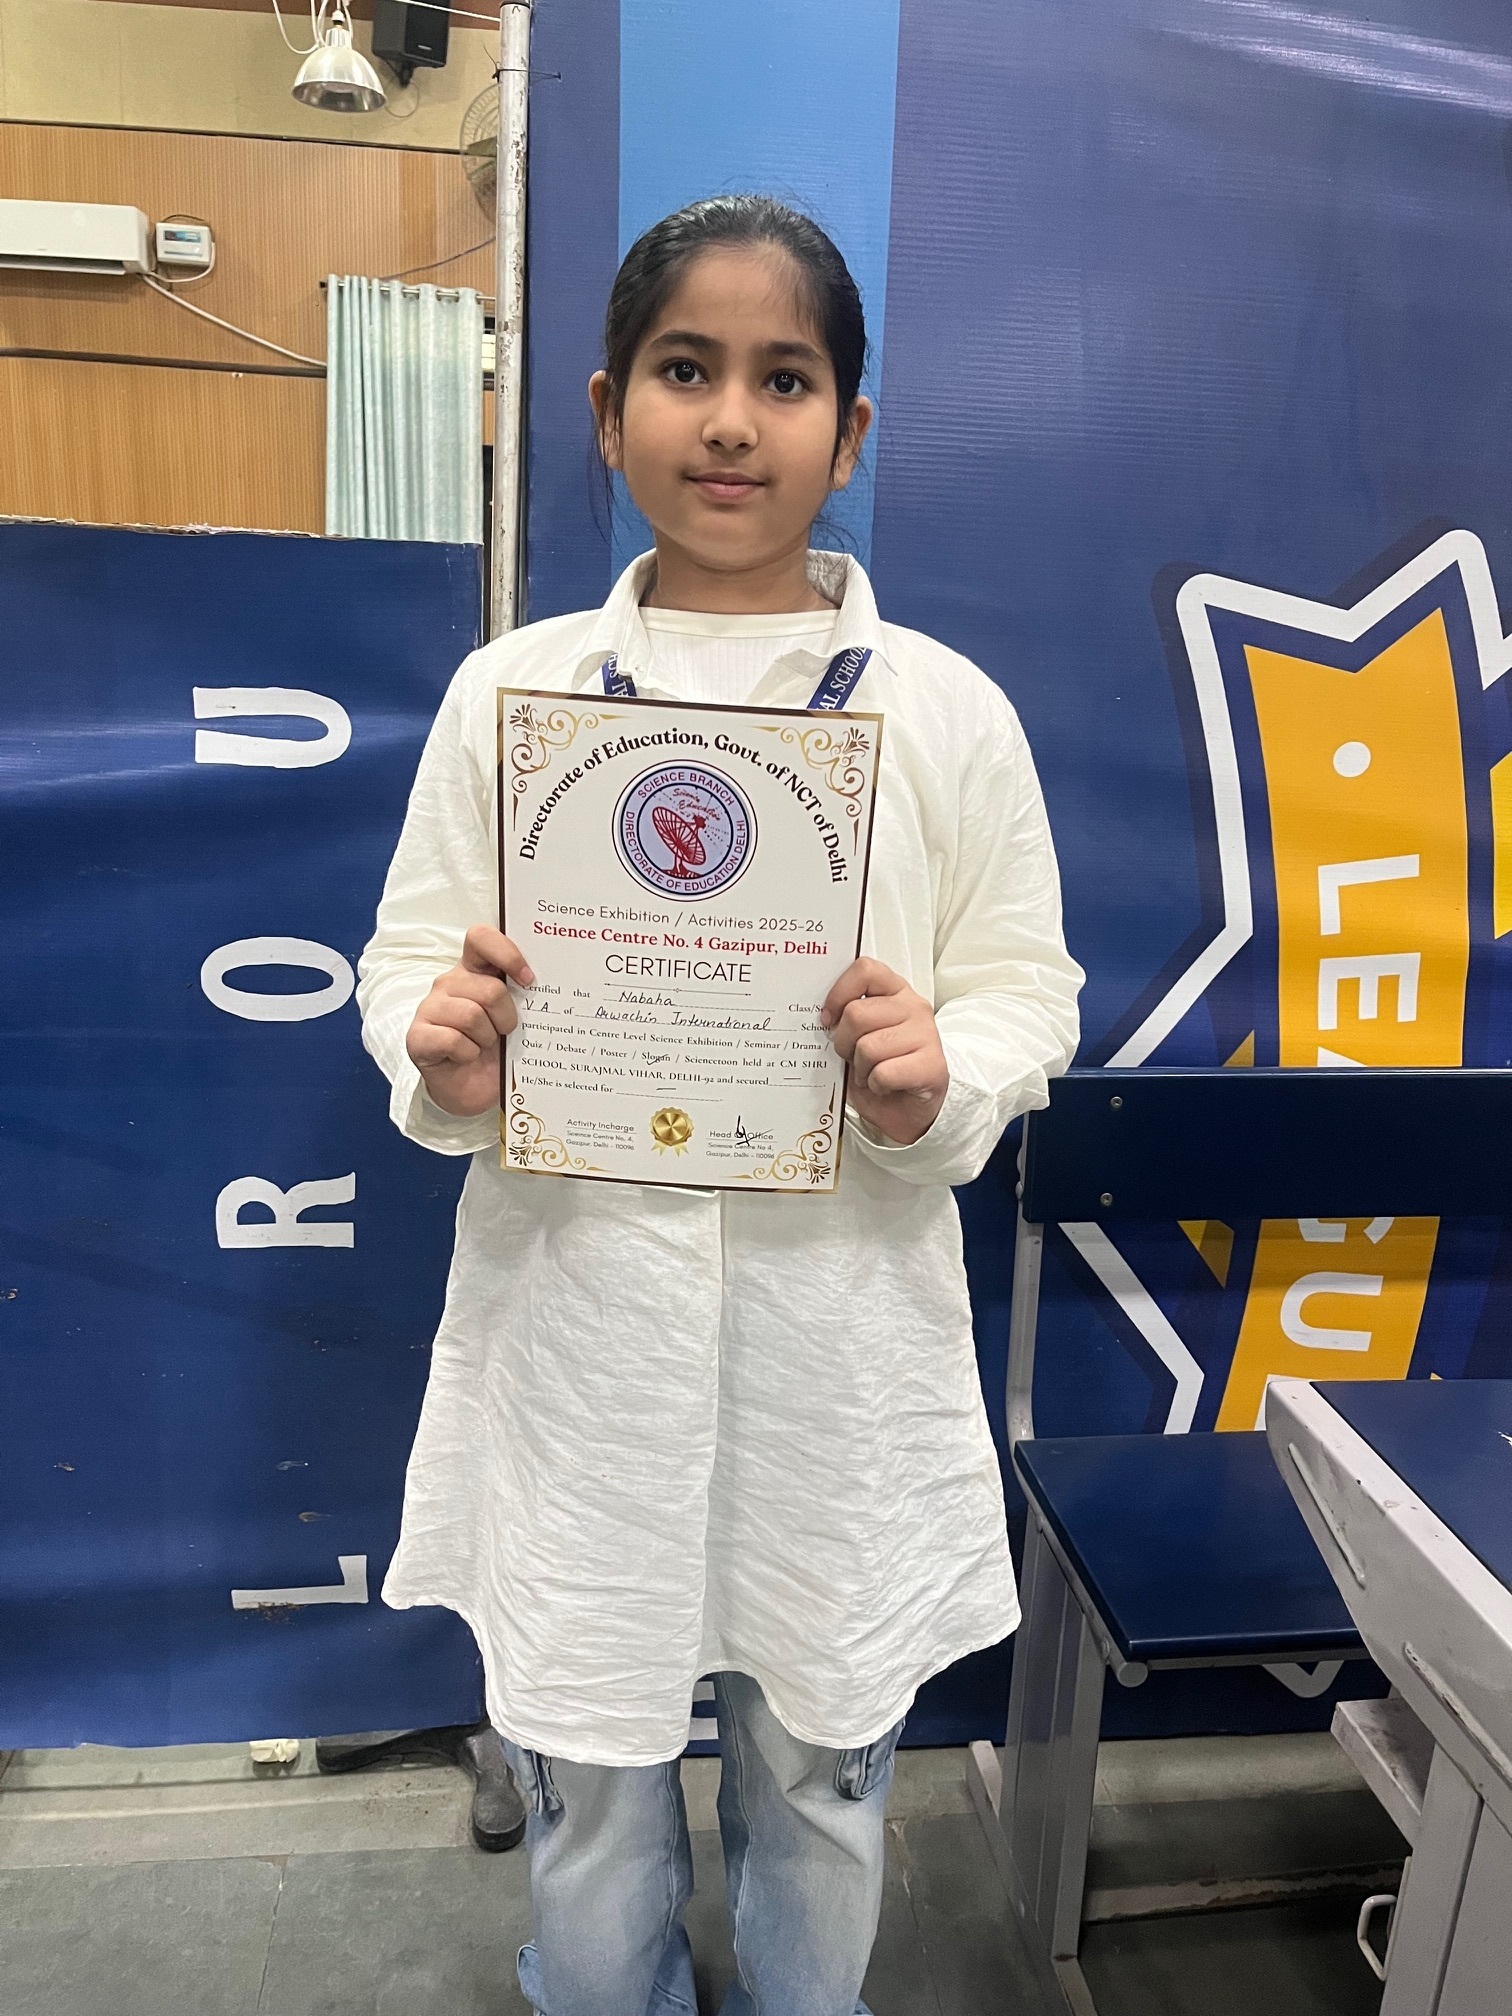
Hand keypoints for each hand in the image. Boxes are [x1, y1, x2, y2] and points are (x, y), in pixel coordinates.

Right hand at [406, 925, 534, 1117]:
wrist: (474, 1091)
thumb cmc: (497, 1050)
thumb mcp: (514, 1018)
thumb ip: (523, 996)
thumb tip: (551, 986)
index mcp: (474, 970)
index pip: (481, 938)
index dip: (507, 953)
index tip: (529, 980)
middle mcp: (450, 983)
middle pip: (490, 989)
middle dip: (506, 1017)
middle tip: (503, 1033)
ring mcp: (430, 1008)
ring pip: (472, 1015)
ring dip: (487, 1039)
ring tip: (483, 1047)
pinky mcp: (417, 1037)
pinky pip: (453, 1040)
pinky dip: (468, 1054)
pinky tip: (466, 1058)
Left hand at [821, 958, 947, 1145]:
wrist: (909, 1107)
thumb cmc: (881, 1067)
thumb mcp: (859, 1036)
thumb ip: (845, 1019)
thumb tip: (821, 1019)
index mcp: (894, 990)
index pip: (865, 970)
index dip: (839, 993)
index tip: (828, 1018)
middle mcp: (913, 1006)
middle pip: (856, 1014)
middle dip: (843, 1042)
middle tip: (852, 1056)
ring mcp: (926, 1034)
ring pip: (868, 1047)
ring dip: (860, 1068)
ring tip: (871, 1072)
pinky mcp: (932, 1065)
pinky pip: (883, 1073)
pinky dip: (875, 1085)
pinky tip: (884, 1085)